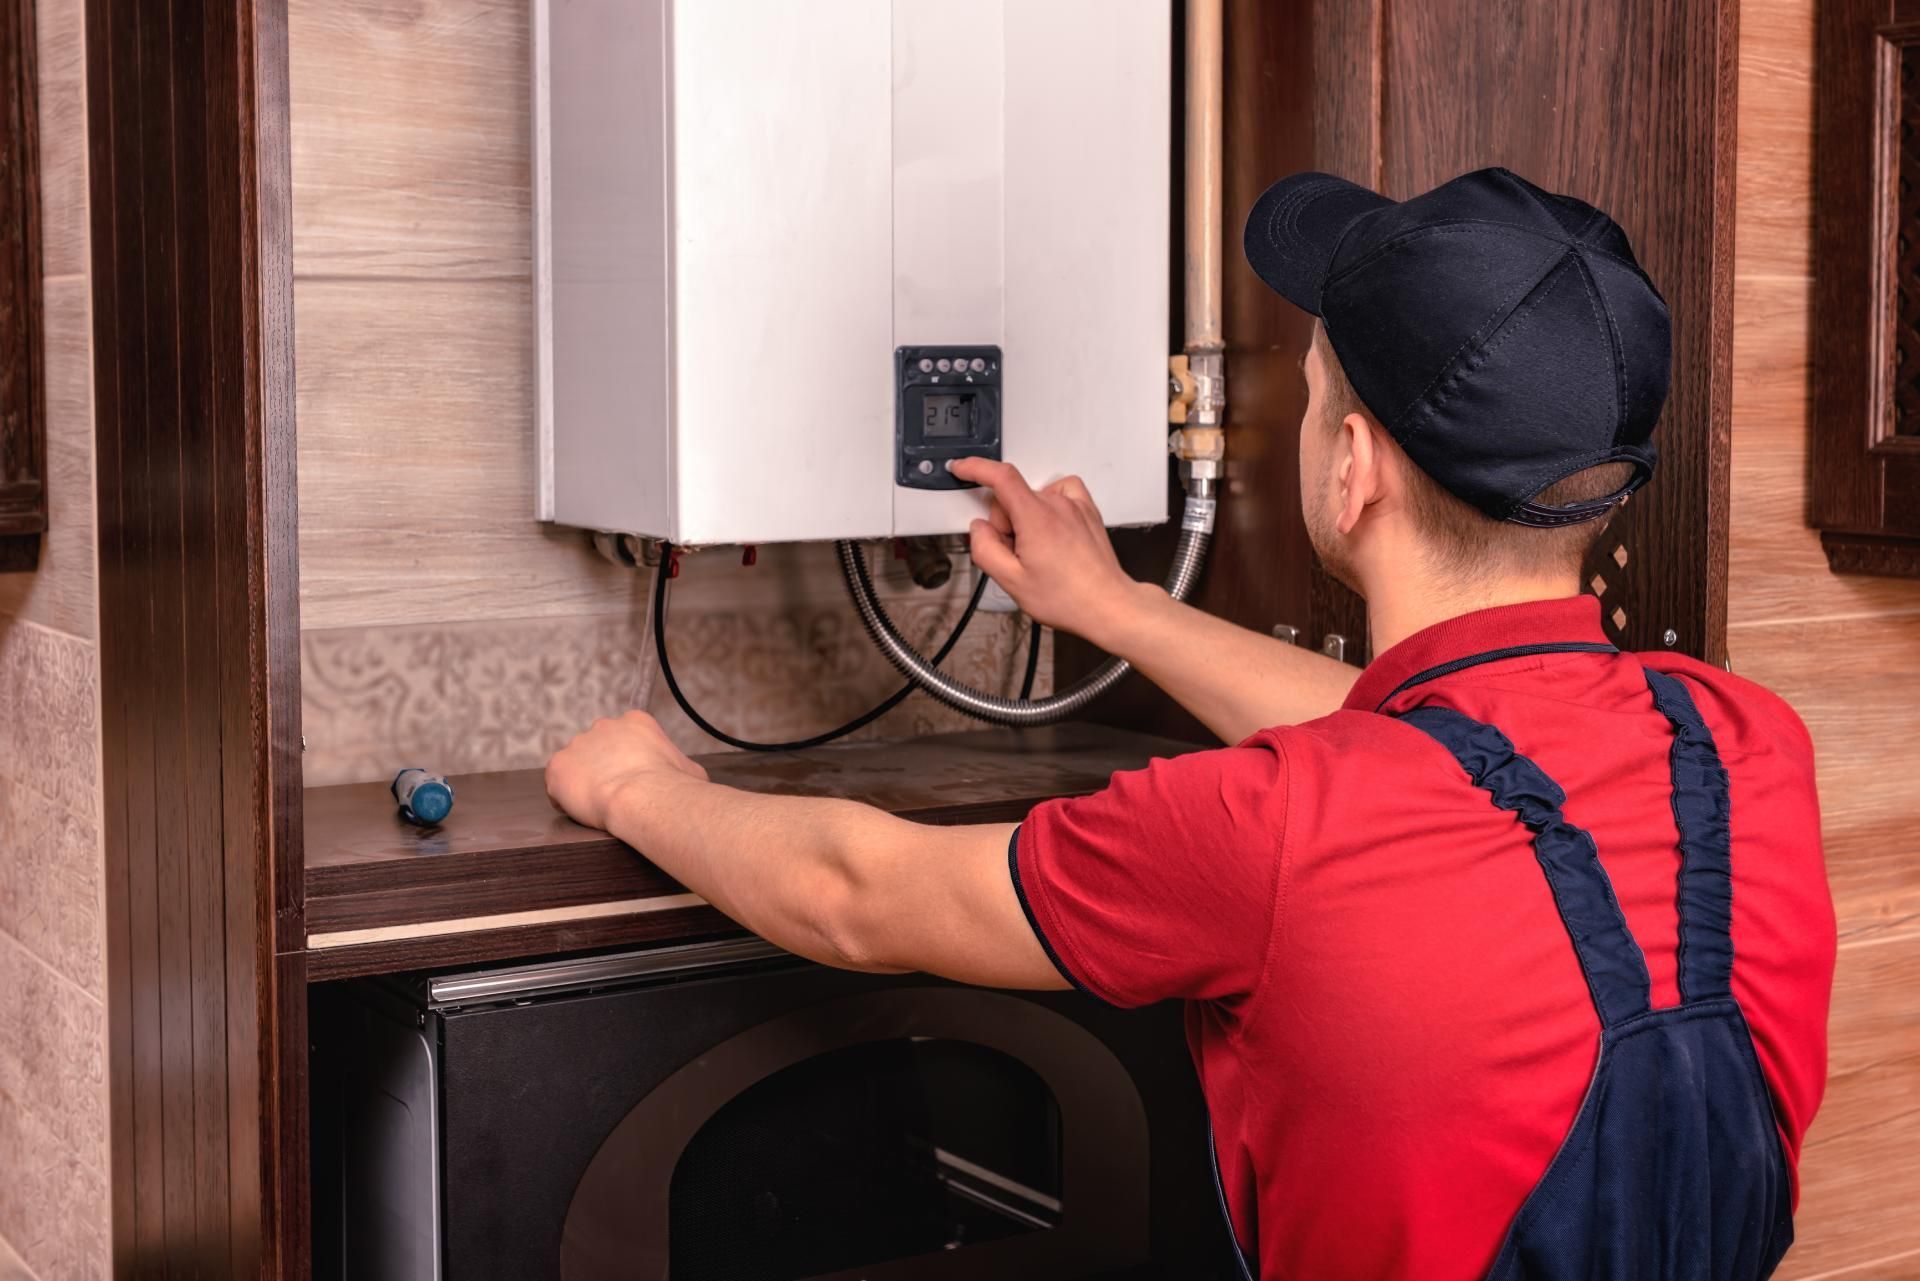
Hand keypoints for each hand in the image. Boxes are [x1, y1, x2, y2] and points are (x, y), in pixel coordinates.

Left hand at [546, 710, 708, 830]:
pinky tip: (584, 811)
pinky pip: (557, 786)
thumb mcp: (690, 770)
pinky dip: (567, 800)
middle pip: (599, 747)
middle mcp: (604, 726)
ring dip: (585, 783)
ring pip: (577, 766)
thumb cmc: (671, 788)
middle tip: (617, 793)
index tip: (634, 778)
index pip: (625, 737)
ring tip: (601, 806)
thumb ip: (680, 766)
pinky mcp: (557, 767)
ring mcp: (577, 745)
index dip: (629, 760)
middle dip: (604, 768)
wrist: (643, 799)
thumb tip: (687, 777)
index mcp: (636, 722)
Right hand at [947, 458, 1152, 650]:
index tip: (962, 468)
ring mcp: (1075, 506)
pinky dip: (1049, 505)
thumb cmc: (1069, 598)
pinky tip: (1050, 528)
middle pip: (1013, 497)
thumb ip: (986, 550)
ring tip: (1037, 550)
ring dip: (1026, 519)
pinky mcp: (1087, 511)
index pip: (999, 477)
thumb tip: (978, 530)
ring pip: (1033, 499)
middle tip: (1016, 554)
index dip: (975, 468)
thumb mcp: (1013, 582)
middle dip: (1005, 523)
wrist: (1107, 605)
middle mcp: (1057, 505)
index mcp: (1035, 518)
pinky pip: (1060, 493)